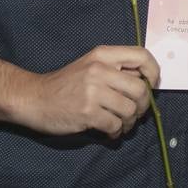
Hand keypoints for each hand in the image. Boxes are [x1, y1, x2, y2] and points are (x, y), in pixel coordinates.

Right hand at [17, 45, 159, 138]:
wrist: (34, 98)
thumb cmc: (65, 84)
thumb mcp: (90, 66)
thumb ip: (116, 70)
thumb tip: (146, 84)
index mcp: (103, 55)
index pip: (142, 56)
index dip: (154, 72)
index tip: (151, 86)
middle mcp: (99, 69)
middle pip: (140, 89)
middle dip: (143, 106)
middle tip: (136, 113)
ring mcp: (93, 91)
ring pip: (130, 110)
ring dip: (129, 122)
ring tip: (121, 124)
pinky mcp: (87, 112)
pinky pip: (115, 125)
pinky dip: (116, 132)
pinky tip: (109, 132)